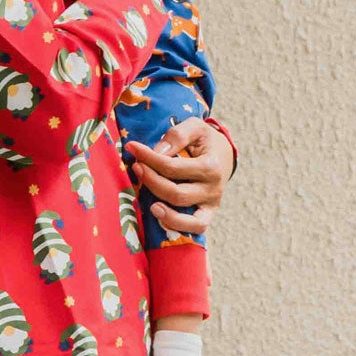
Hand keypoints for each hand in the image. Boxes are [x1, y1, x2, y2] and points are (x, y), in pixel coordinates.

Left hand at [126, 116, 234, 235]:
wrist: (223, 154)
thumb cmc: (204, 140)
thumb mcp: (194, 127)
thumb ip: (177, 135)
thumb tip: (157, 152)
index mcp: (211, 166)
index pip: (172, 167)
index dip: (149, 158)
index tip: (133, 148)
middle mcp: (213, 188)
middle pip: (175, 193)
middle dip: (151, 181)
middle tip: (136, 167)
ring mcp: (211, 204)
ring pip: (186, 217)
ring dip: (163, 211)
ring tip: (148, 203)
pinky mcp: (208, 214)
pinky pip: (196, 228)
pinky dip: (177, 226)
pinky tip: (160, 215)